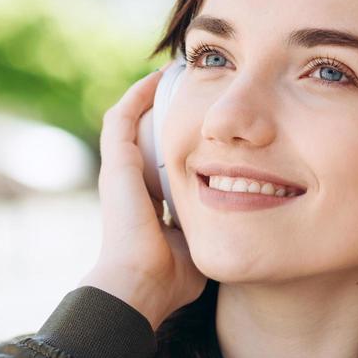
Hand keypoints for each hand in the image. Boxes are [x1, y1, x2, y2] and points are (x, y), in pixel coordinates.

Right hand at [80, 63, 206, 330]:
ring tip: (175, 71)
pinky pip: (121, 118)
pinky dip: (137, 96)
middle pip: (145, 135)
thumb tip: (241, 224)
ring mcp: (119, 173)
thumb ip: (214, 230)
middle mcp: (129, 184)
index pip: (164, 162)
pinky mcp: (115, 166)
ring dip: (148, 95)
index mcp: (147, 203)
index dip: (183, 140)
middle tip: (194, 85)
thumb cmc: (170, 278)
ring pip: (129, 120)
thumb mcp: (200, 245)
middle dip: (168, 109)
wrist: (140, 285)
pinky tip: (158, 77)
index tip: (207, 123)